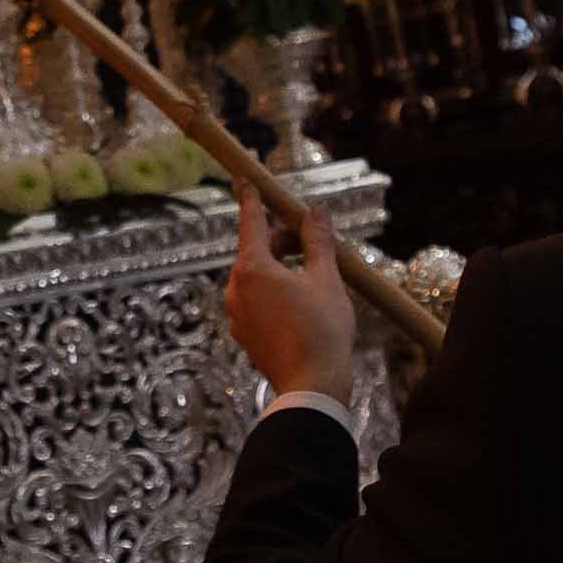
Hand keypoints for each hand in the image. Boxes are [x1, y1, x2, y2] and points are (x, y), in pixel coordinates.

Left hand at [227, 186, 357, 403]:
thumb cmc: (321, 329)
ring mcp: (237, 314)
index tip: (243, 177)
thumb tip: (316, 212)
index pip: (249, 221)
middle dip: (281, 239)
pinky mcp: (244, 334)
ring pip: (257, 277)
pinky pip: (257, 301)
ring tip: (313, 273)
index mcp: (251, 268)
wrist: (311, 386)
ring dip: (280, 267)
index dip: (250, 197)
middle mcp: (236, 289)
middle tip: (311, 239)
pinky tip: (302, 301)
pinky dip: (275, 291)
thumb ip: (317, 240)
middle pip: (256, 250)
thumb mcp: (326, 278)